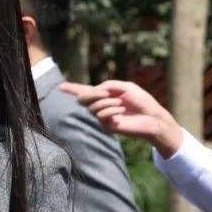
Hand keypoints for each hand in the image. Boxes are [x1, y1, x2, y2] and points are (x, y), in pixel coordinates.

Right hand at [60, 80, 184, 156]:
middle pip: (83, 98)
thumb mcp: (125, 87)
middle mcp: (101, 105)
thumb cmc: (141, 101)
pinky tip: (121, 111)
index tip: (59, 86)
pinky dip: (111, 110)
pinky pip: (100, 115)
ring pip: (92, 107)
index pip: (85, 91)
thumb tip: (94, 91)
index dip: (72, 89)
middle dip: (91, 94)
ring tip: (121, 104)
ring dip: (106, 102)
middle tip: (107, 94)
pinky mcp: (107, 126)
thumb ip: (108, 85)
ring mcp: (103, 116)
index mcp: (105, 95)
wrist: (152, 117)